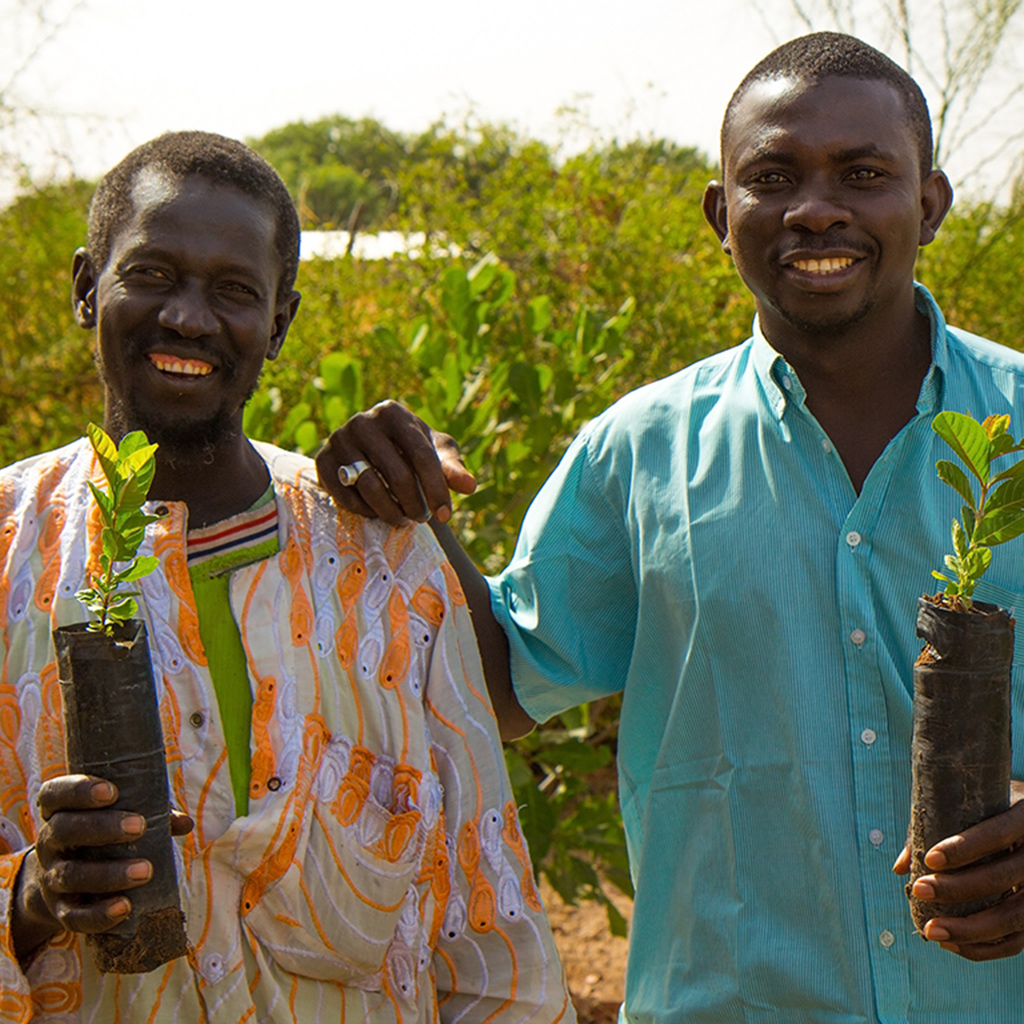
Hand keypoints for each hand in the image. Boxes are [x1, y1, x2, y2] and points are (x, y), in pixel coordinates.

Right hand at [12, 775, 193, 960]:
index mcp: (59, 811)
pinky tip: (125, 906)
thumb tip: (185, 823)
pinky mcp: (61, 910)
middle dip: (102, 827)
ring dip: (109, 873)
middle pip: (64, 830)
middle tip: (139, 826)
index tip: (112, 791)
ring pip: (71, 875)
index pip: (55, 794)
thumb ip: (151, 813)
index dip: (78, 790)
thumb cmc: (104, 835)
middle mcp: (49, 842)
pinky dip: (99, 914)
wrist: (66, 884)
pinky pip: (74, 916)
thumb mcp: (120, 816)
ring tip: (146, 871)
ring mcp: (52, 877)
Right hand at [316, 401, 475, 525]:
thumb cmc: (411, 450)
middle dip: (415, 504)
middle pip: (397, 474)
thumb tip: (469, 486)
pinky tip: (379, 513)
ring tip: (404, 519)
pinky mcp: (322, 462)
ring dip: (392, 512)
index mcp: (393, 413)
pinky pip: (346, 497)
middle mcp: (362, 421)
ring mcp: (338, 440)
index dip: (436, 488)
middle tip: (422, 519)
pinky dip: (367, 512)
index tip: (447, 515)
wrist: (370, 452)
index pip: (420, 455)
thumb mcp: (435, 453)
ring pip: (370, 487)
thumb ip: (452, 468)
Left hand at [893, 780, 1023, 960]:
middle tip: (918, 890)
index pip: (997, 834)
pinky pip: (1017, 941)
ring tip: (930, 929)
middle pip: (1003, 878)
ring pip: (1013, 916)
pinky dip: (984, 948)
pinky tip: (951, 944)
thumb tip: (900, 867)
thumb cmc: (989, 811)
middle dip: (957, 888)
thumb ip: (936, 828)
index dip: (965, 848)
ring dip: (968, 929)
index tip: (930, 859)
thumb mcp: (972, 808)